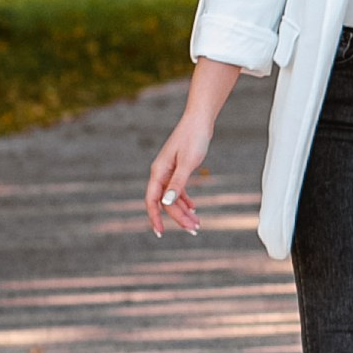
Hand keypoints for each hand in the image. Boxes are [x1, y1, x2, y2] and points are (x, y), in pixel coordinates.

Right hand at [144, 66, 235, 237]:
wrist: (200, 120)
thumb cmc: (193, 138)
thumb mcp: (187, 162)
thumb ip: (177, 183)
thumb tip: (167, 203)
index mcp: (159, 172)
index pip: (152, 200)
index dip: (155, 217)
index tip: (160, 233)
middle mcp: (161, 173)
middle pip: (166, 202)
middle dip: (178, 217)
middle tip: (194, 230)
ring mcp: (169, 171)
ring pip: (173, 197)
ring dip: (184, 211)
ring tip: (197, 223)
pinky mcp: (178, 168)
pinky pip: (178, 190)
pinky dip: (185, 200)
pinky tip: (194, 208)